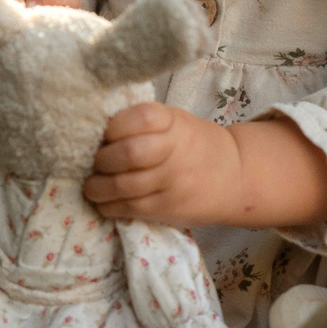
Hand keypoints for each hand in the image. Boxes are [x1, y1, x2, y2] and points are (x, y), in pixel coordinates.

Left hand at [84, 102, 241, 223]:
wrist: (235, 177)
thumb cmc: (194, 144)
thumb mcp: (175, 121)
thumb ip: (141, 122)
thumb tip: (94, 131)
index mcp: (173, 122)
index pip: (138, 118)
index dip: (113, 127)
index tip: (102, 134)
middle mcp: (175, 150)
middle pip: (128, 153)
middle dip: (100, 159)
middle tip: (94, 162)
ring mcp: (173, 182)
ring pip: (123, 185)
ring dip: (97, 187)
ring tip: (91, 185)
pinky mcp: (168, 209)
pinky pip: (129, 208)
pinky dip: (108, 205)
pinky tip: (104, 201)